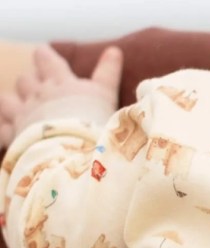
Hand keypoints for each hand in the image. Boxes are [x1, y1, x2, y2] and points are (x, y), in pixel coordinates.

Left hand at [0, 44, 121, 148]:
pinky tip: (11, 135)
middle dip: (31, 81)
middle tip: (39, 88)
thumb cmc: (95, 123)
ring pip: (7, 100)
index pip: (49, 60)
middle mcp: (38, 94)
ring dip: (12, 103)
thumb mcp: (107, 94)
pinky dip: (6, 131)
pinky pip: (2, 130)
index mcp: (60, 82)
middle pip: (26, 79)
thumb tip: (115, 50)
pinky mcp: (15, 136)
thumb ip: (108, 72)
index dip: (46, 55)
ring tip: (20, 110)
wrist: (75, 152)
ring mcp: (23, 115)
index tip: (44, 51)